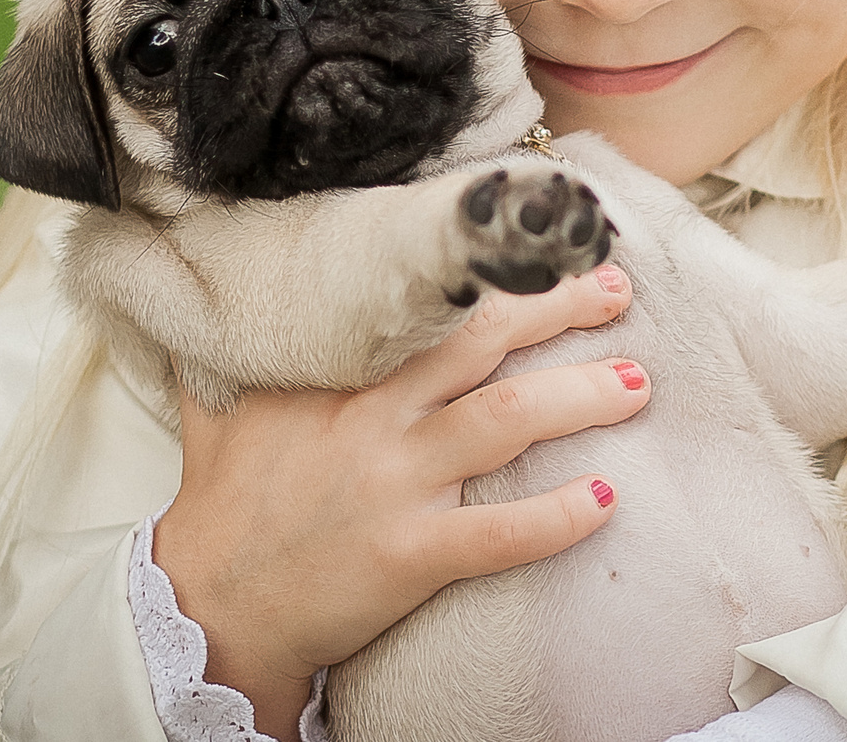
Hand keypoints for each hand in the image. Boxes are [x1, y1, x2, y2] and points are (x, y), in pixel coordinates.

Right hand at [153, 265, 646, 739]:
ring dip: (584, 397)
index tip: (542, 241)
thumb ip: (252, 347)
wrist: (209, 605)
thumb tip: (232, 279)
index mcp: (334, 374)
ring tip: (637, 383)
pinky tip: (604, 501)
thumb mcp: (227, 403)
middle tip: (615, 289)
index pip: (427, 302)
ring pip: (509, 420)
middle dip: (560, 308)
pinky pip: (500, 533)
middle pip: (484, 341)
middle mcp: (371, 417)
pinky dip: (558, 517)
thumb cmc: (224, 503)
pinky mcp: (410, 554)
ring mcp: (394, 485)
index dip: (493, 269)